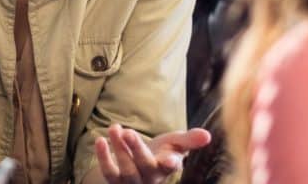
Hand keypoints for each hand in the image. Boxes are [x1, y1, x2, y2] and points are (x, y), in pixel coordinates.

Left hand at [93, 124, 211, 183]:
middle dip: (136, 149)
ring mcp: (133, 182)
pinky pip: (109, 173)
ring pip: (126, 171)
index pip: (171, 168)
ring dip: (118, 150)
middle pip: (145, 167)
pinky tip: (99, 140)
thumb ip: (190, 139)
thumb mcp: (175, 143)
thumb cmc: (161, 152)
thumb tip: (207, 135)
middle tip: (128, 131)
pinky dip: (103, 157)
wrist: (137, 163)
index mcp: (167, 168)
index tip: (170, 159)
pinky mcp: (116, 182)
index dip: (171, 164)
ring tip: (114, 128)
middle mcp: (151, 178)